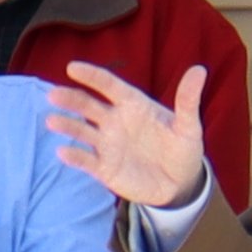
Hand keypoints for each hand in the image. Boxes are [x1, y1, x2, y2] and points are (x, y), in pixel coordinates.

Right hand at [50, 61, 213, 214]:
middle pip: (88, 106)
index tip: (72, 67)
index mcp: (133, 105)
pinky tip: (63, 152)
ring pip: (82, 131)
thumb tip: (199, 70)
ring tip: (52, 121)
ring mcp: (107, 144)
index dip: (91, 76)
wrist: (180, 184)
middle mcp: (115, 121)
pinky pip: (86, 160)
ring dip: (67, 126)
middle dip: (71, 99)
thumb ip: (188, 100)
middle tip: (54, 94)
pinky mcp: (105, 168)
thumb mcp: (189, 126)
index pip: (109, 85)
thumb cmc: (182, 149)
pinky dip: (74, 156)